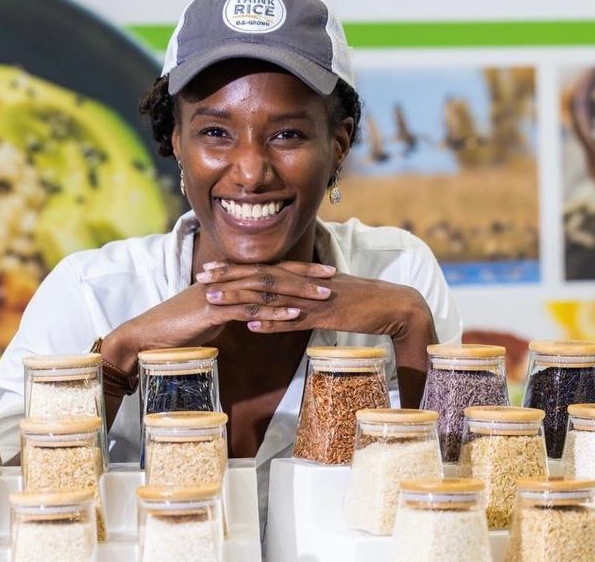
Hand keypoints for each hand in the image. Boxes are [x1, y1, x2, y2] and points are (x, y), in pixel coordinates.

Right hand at [101, 264, 314, 374]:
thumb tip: (253, 317)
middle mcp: (227, 280)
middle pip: (273, 272)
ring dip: (296, 292)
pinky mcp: (214, 309)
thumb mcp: (212, 316)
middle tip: (334, 277)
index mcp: (229, 280)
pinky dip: (273, 312)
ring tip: (323, 297)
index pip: (268, 269)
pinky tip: (293, 316)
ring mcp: (221, 293)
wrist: (148, 336)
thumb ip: (233, 311)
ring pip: (266, 288)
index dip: (297, 270)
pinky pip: (249, 309)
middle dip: (305, 275)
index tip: (322, 272)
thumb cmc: (179, 328)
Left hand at [198, 260, 437, 406]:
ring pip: (271, 296)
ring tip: (213, 300)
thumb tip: (281, 308)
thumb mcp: (327, 296)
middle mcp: (305, 283)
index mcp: (304, 276)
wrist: (395, 304)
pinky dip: (273, 323)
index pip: (263, 268)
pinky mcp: (327, 317)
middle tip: (200, 278)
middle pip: (260, 277)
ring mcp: (315, 299)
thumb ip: (303, 298)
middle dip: (228, 277)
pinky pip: (295, 320)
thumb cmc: (362, 301)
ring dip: (241, 298)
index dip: (234, 268)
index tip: (209, 269)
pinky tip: (252, 326)